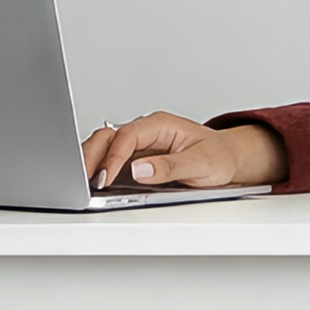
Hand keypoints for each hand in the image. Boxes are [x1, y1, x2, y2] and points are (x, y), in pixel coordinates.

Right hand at [81, 112, 287, 190]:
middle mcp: (146, 131)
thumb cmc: (218, 157)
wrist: (227, 160)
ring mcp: (138, 144)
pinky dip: (98, 169)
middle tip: (83, 181)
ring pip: (104, 146)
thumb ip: (170, 167)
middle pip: (107, 137)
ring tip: (81, 183)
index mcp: (160, 125)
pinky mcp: (135, 159)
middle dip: (92, 157)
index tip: (106, 177)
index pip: (127, 135)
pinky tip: (92, 183)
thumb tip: (139, 170)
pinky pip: (110, 159)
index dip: (114, 156)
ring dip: (91, 162)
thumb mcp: (201, 163)